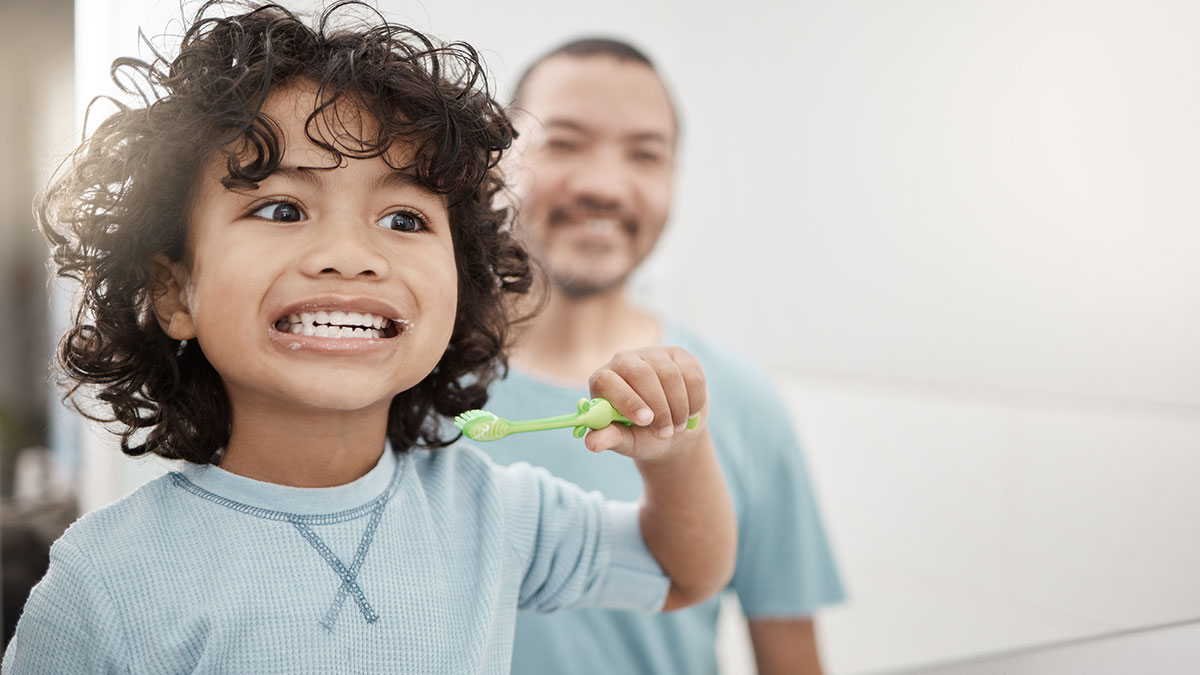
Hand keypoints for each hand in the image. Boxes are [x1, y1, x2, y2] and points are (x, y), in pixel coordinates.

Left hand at [583, 346, 707, 462]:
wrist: (673, 430)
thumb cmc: (641, 435)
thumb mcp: (625, 441)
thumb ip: (610, 438)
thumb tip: (591, 444)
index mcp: (603, 380)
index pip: (607, 380)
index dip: (627, 400)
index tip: (646, 421)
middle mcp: (624, 361)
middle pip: (641, 374)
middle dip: (659, 407)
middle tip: (666, 432)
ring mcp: (653, 354)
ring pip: (670, 375)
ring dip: (678, 407)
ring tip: (677, 427)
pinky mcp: (679, 355)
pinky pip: (692, 374)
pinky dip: (695, 400)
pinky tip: (690, 412)